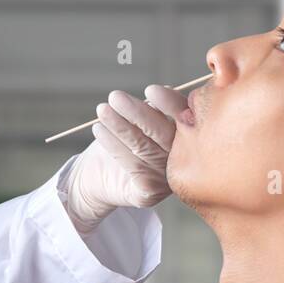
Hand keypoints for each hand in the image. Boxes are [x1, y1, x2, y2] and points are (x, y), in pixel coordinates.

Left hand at [64, 84, 189, 234]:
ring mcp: (166, 180)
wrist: (96, 178)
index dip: (171, 103)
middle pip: (165, 135)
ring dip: (120, 126)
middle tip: (115, 97)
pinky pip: (131, 165)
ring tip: (102, 110)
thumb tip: (164, 89)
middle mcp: (182, 163)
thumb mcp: (138, 122)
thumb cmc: (121, 144)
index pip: (185, 120)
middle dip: (139, 113)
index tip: (151, 90)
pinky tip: (99, 130)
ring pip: (144, 148)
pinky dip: (113, 145)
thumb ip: (153, 110)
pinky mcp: (149, 193)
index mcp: (186, 141)